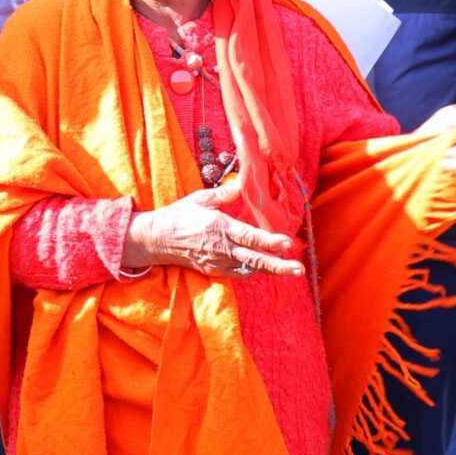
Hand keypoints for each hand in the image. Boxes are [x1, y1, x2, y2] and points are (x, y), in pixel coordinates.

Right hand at [122, 185, 304, 277]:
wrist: (157, 239)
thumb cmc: (179, 216)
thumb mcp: (201, 199)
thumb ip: (226, 193)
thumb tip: (244, 181)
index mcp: (220, 227)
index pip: (250, 236)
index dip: (269, 241)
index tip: (287, 242)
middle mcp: (221, 248)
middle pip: (255, 259)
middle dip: (279, 266)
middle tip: (298, 269)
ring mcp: (218, 261)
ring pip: (249, 268)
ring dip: (269, 268)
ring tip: (289, 269)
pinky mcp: (213, 270)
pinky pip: (237, 272)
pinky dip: (251, 270)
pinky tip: (262, 268)